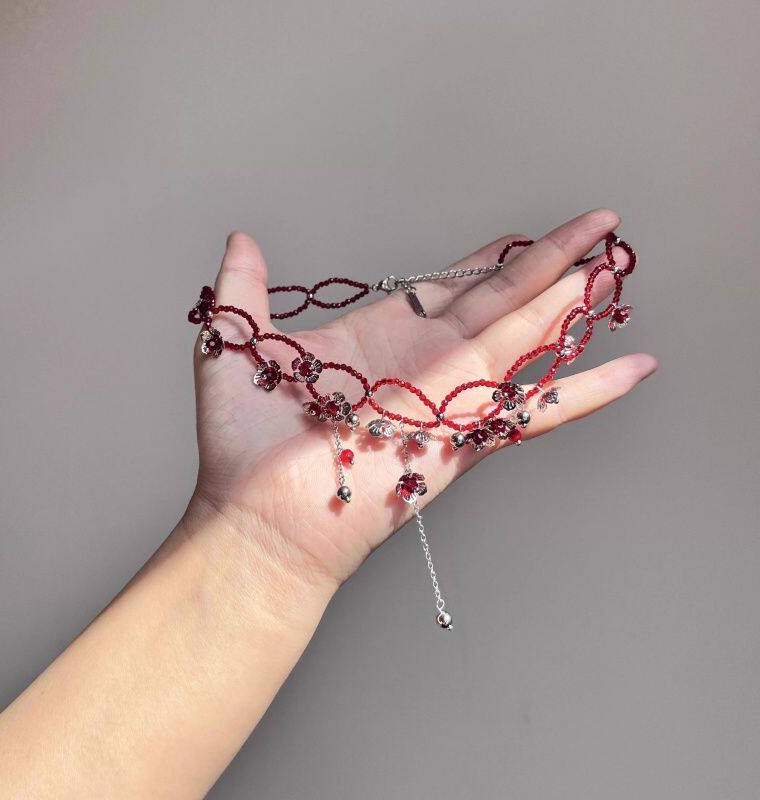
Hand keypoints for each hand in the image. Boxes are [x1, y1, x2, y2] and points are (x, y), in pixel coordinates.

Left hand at [190, 209, 656, 589]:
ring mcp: (450, 396)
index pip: (450, 283)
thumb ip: (244, 288)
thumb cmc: (241, 440)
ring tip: (617, 269)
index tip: (525, 233)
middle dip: (552, 262)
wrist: (259, 516)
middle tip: (599, 226)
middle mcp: (424, 360)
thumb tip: (241, 238)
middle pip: (504, 298)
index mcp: (381, 333)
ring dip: (574, 304)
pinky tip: (634, 368)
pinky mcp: (466, 437)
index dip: (491, 256)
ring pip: (529, 338)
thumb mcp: (234, 343)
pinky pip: (539, 409)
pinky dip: (589, 391)